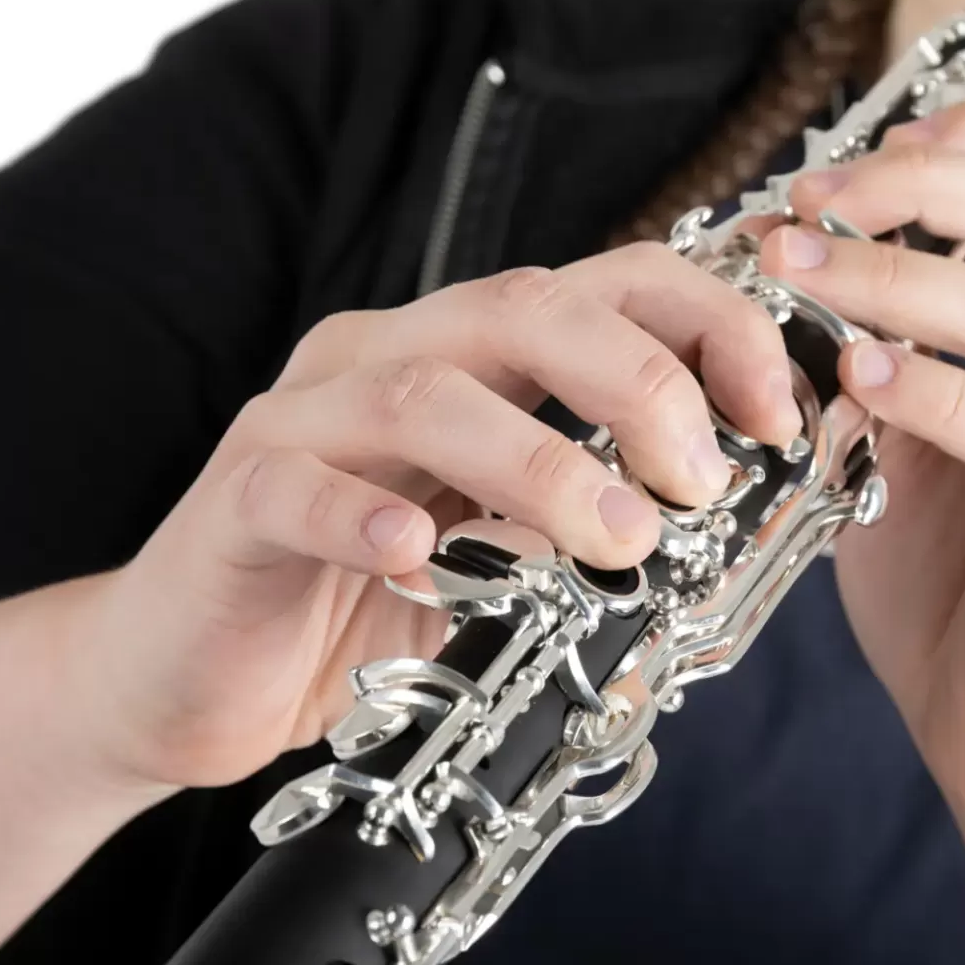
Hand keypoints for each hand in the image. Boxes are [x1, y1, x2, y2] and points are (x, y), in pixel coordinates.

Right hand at [77, 247, 800, 792]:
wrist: (184, 679)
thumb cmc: (358, 610)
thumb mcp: (507, 565)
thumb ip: (597, 530)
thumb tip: (737, 547)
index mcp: (468, 356)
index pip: (605, 285)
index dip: (707, 326)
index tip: (779, 412)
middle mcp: (385, 359)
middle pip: (523, 307)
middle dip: (638, 380)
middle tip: (699, 480)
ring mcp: (303, 422)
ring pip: (425, 389)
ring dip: (540, 461)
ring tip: (616, 538)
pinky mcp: (236, 502)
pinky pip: (301, 487)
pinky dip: (371, 515)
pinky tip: (425, 558)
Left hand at [754, 99, 964, 964]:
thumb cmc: (960, 609)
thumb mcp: (901, 466)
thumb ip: (878, 380)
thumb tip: (804, 300)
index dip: (962, 143)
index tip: (851, 155)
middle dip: (917, 181)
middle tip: (808, 196)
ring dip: (895, 276)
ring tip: (796, 270)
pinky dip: (930, 388)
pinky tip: (855, 378)